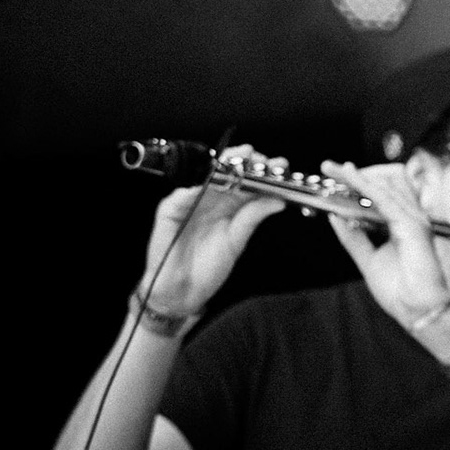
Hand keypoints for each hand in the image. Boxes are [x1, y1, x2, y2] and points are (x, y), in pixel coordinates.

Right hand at [139, 145, 285, 312]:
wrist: (183, 291)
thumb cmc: (208, 267)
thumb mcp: (237, 240)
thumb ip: (253, 218)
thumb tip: (279, 200)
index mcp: (228, 204)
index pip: (245, 179)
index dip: (261, 170)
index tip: (280, 165)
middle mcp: (209, 198)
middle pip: (226, 171)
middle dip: (243, 161)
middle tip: (259, 158)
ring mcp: (189, 202)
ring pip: (204, 177)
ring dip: (221, 168)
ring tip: (238, 161)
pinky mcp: (169, 212)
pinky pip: (180, 196)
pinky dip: (194, 189)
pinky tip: (208, 184)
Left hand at [320, 160, 449, 325]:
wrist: (418, 309)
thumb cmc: (400, 290)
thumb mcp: (368, 260)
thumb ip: (354, 237)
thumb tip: (336, 217)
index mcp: (403, 224)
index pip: (383, 192)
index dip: (360, 180)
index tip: (337, 174)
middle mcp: (411, 217)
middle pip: (386, 180)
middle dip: (356, 172)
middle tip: (331, 168)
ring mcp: (414, 219)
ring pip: (385, 184)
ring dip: (357, 175)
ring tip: (335, 170)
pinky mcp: (412, 225)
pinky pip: (384, 199)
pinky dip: (365, 188)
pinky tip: (349, 180)